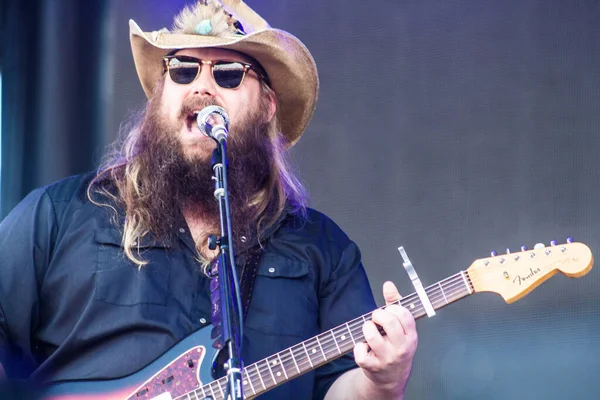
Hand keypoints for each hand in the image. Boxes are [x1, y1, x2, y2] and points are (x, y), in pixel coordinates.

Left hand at [354, 281, 417, 396]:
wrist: (391, 378)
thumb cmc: (395, 346)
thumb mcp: (400, 327)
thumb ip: (395, 303)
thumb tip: (388, 284)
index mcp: (411, 336)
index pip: (404, 314)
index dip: (392, 308)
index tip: (389, 312)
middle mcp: (401, 348)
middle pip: (388, 321)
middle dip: (377, 315)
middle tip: (376, 319)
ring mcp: (387, 359)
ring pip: (371, 335)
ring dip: (366, 328)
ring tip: (370, 331)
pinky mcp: (372, 367)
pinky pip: (359, 351)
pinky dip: (358, 347)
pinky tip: (364, 347)